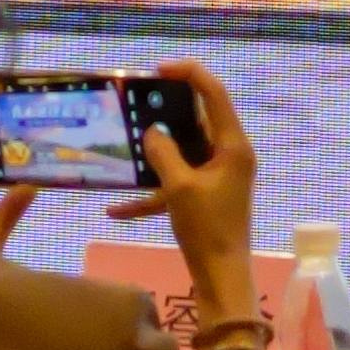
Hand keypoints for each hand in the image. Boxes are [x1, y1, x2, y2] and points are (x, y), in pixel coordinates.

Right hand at [133, 62, 260, 298]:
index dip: (189, 74)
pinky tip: (117, 209)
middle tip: (136, 103)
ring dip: (156, 152)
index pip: (214, 94)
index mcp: (233, 146)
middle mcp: (229, 156)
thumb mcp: (179, 188)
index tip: (158, 70)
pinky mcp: (206, 198)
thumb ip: (163, 153)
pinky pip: (176, 185)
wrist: (221, 279)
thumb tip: (152, 131)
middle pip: (198, 120)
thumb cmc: (206, 229)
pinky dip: (151, 193)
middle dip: (166, 112)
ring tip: (125, 143)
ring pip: (184, 152)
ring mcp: (218, 178)